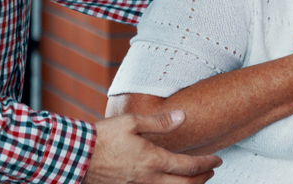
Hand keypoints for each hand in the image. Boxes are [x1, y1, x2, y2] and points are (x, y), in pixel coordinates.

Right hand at [83, 111, 221, 183]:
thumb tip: (182, 116)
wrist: (75, 157)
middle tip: (211, 171)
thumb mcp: (131, 122)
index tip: (217, 160)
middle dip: (203, 179)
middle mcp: (149, 178)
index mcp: (153, 159)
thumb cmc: (102, 137)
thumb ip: (159, 122)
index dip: (207, 163)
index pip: (190, 166)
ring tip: (196, 180)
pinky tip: (170, 183)